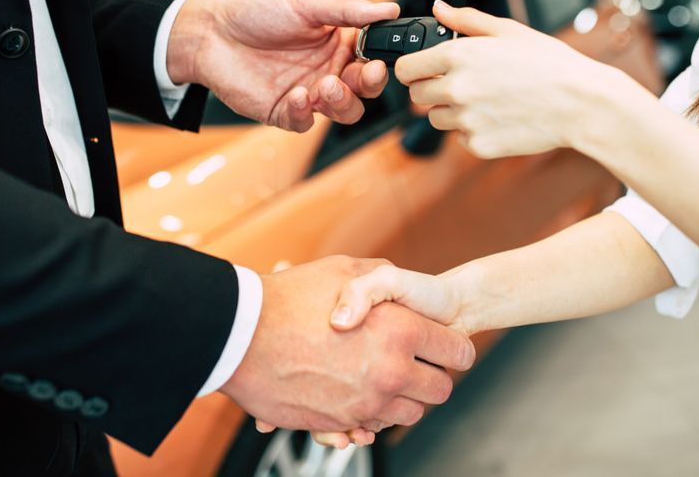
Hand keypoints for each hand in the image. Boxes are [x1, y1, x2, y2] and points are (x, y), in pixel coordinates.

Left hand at [166, 0, 396, 131]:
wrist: (212, 33)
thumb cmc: (257, 13)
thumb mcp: (306, 3)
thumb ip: (347, 9)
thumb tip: (388, 8)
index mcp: (340, 42)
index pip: (374, 56)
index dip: (382, 60)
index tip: (381, 56)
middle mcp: (329, 69)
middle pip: (365, 89)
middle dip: (370, 84)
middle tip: (365, 72)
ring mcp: (309, 93)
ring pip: (343, 111)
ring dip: (342, 101)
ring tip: (326, 85)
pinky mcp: (285, 112)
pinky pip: (304, 122)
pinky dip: (304, 113)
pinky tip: (296, 96)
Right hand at [298, 263, 476, 448]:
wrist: (239, 336)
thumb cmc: (289, 298)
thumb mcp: (343, 269)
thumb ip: (381, 277)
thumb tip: (398, 288)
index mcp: (400, 331)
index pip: (458, 353)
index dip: (454, 348)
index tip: (445, 346)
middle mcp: (389, 372)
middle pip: (440, 390)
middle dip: (433, 377)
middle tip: (418, 364)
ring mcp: (365, 402)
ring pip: (409, 414)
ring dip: (403, 399)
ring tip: (384, 377)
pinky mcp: (339, 422)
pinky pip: (371, 429)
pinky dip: (370, 417)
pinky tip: (357, 393)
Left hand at [394, 0, 613, 158]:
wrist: (581, 103)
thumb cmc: (550, 64)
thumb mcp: (508, 31)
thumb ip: (467, 20)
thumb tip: (438, 8)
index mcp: (459, 55)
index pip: (406, 69)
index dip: (413, 69)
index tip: (423, 70)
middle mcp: (457, 88)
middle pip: (416, 96)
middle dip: (431, 89)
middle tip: (460, 83)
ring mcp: (467, 119)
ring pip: (437, 118)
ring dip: (451, 110)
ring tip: (485, 99)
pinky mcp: (479, 145)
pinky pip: (461, 138)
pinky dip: (473, 130)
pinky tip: (499, 116)